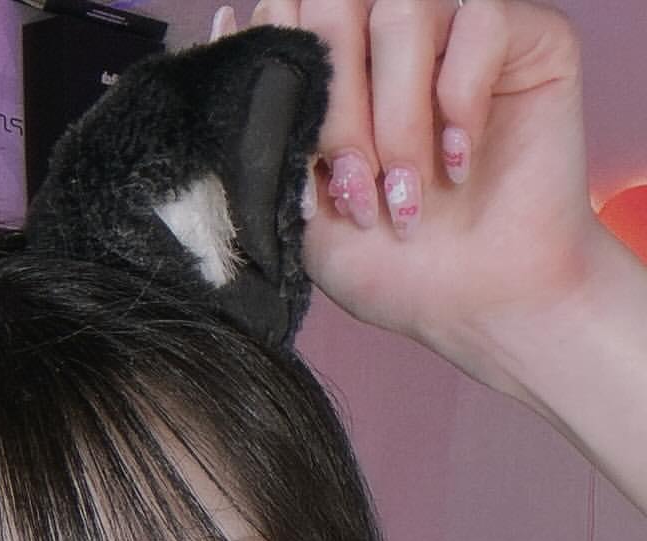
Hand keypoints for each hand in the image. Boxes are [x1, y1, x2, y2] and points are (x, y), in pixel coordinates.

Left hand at [216, 1, 601, 382]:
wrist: (476, 305)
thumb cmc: (389, 263)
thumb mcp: (297, 204)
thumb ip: (260, 121)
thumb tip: (221, 23)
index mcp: (335, 62)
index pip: (288, 8)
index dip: (286, 73)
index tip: (303, 162)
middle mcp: (390, 34)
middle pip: (337, 1)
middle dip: (336, 106)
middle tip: (354, 187)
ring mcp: (455, 28)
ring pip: (403, 9)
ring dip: (395, 118)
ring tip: (404, 194)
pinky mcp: (525, 35)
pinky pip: (481, 21)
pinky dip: (461, 99)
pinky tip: (459, 162)